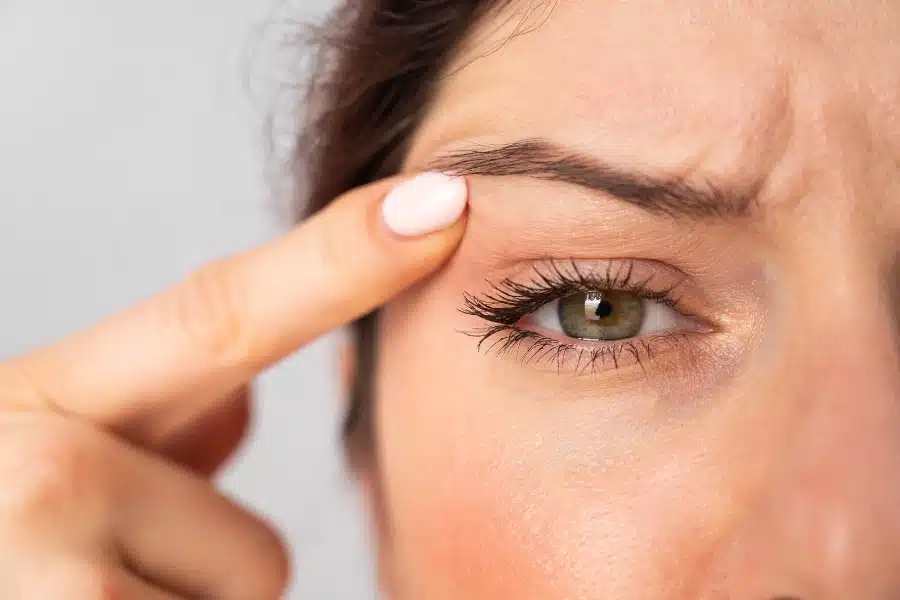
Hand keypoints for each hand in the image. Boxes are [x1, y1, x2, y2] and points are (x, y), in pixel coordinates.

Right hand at [0, 173, 467, 599]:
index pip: (220, 314)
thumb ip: (148, 421)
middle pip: (252, 556)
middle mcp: (33, 475)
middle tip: (74, 585)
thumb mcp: (30, 462)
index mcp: (35, 408)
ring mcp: (45, 584)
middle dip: (192, 586)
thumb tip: (242, 397)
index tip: (445, 202)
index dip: (343, 257)